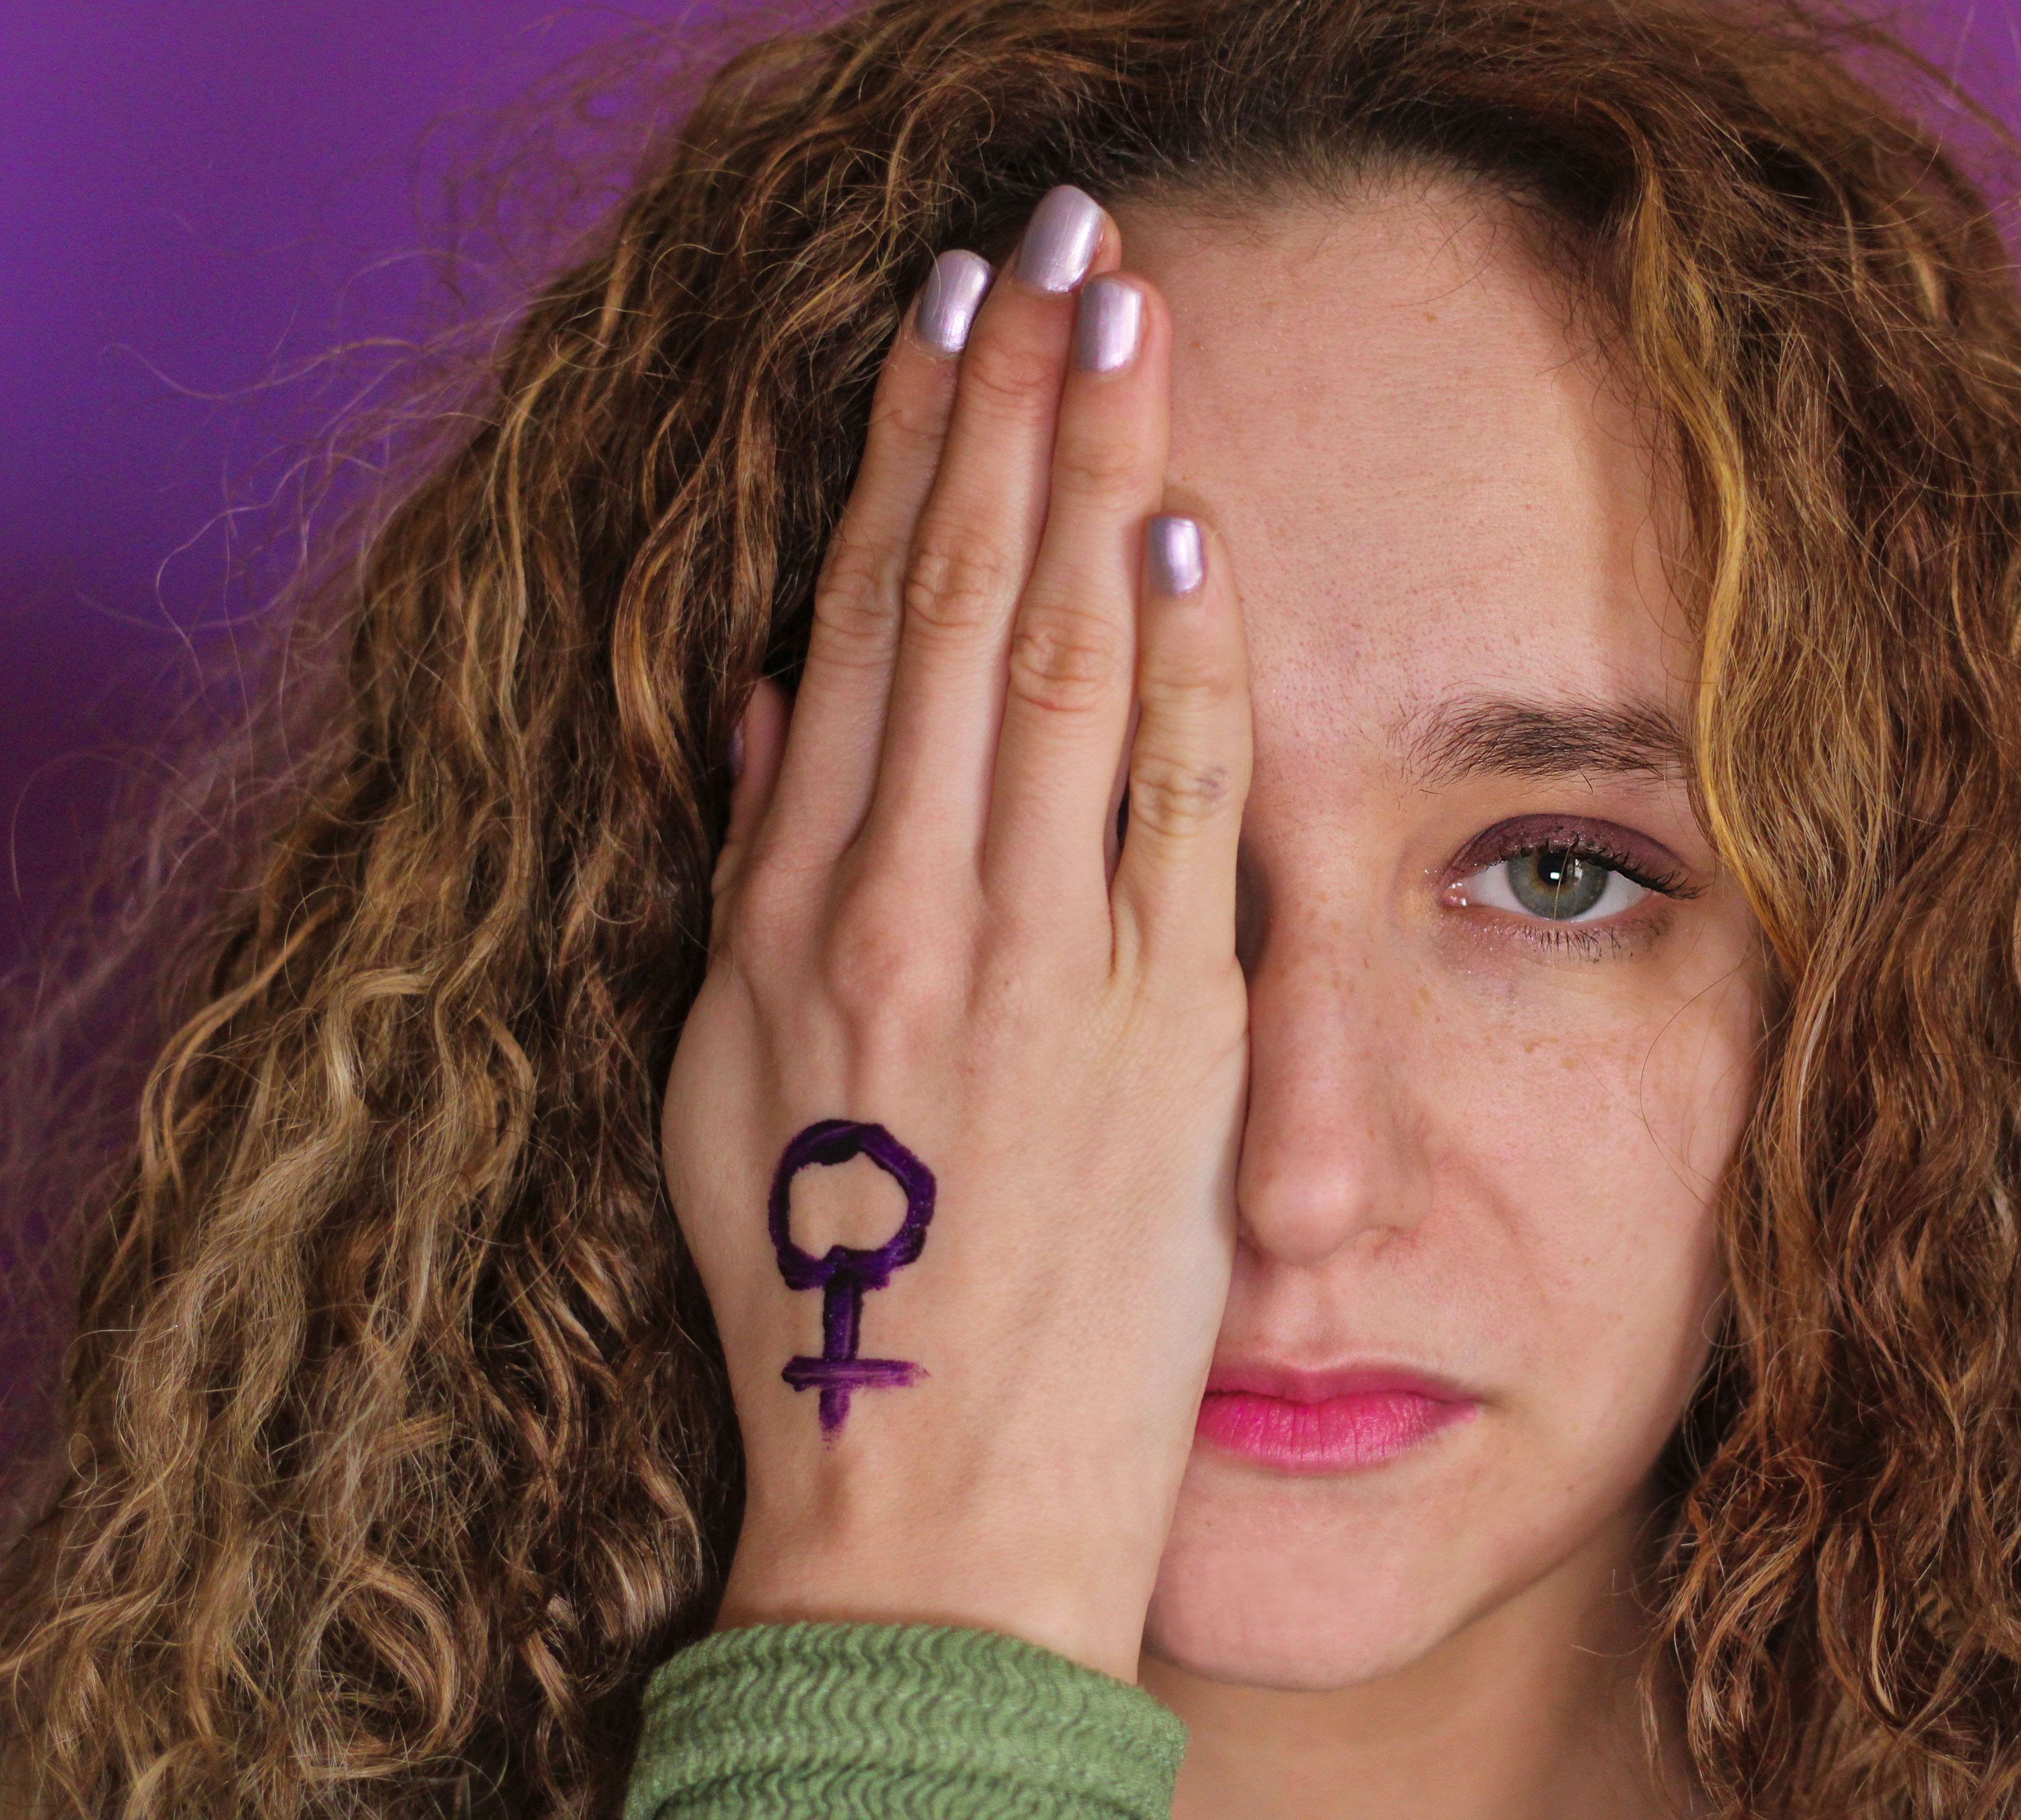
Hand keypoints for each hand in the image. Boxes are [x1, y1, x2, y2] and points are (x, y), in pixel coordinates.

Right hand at [660, 187, 1249, 1681]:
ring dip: (1092, 475)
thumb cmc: (826, 1287)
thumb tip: (784, 697)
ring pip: (1056, 662)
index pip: (854, 626)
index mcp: (791, 916)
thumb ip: (755, 872)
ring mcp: (1037, 964)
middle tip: (1049, 251)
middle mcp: (905, 912)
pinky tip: (1184, 527)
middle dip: (1006, 408)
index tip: (938, 327)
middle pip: (955, 602)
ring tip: (1121, 320)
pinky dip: (1178, 657)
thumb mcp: (727, 1074)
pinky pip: (1171, 802)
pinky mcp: (1164, 1029)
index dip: (899, 457)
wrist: (932, 1490)